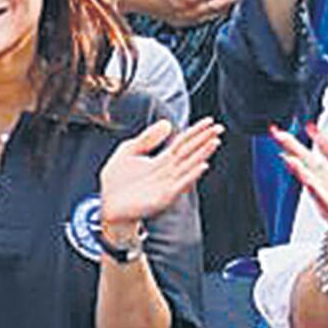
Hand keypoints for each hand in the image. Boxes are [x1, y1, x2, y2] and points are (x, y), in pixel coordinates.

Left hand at [97, 117, 221, 235]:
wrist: (108, 207)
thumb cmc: (117, 183)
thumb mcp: (128, 152)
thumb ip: (146, 138)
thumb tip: (167, 123)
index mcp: (162, 160)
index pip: (183, 142)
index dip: (196, 131)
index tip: (209, 120)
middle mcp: (169, 171)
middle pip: (190, 151)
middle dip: (205, 139)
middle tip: (219, 128)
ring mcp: (169, 184)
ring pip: (190, 165)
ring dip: (203, 154)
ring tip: (214, 142)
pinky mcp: (165, 197)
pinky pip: (181, 184)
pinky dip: (192, 175)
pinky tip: (202, 166)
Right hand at [270, 124, 327, 259]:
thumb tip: (312, 128)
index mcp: (323, 171)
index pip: (304, 153)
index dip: (292, 142)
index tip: (276, 129)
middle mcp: (321, 183)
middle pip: (306, 164)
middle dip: (292, 151)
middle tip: (279, 137)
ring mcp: (326, 197)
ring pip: (312, 182)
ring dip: (301, 172)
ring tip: (291, 160)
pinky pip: (326, 202)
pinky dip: (318, 193)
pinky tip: (312, 185)